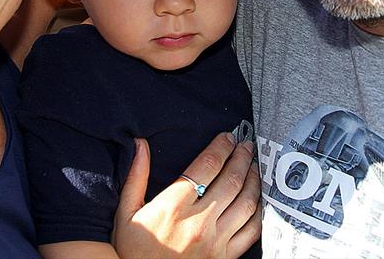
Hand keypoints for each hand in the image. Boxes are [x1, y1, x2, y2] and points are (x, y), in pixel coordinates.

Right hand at [112, 133, 260, 258]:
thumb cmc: (131, 250)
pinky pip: (251, 232)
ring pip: (246, 204)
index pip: (207, 166)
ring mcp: (215, 242)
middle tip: (246, 146)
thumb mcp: (125, 212)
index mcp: (174, 206)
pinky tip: (256, 200)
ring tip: (253, 167)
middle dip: (241, 158)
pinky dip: (258, 213)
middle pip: (231, 180)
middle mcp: (198, 222)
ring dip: (253, 181)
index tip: (227, 137)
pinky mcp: (225, 258)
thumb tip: (140, 144)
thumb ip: (136, 176)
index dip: (221, 147)